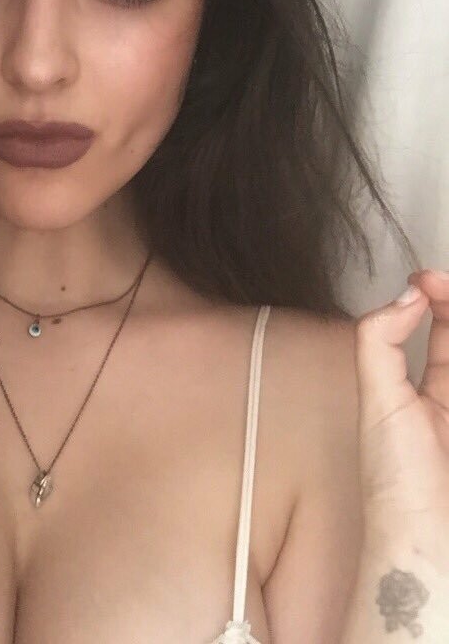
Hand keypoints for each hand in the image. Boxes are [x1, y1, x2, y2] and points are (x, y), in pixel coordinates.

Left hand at [355, 268, 448, 562]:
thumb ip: (379, 342)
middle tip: (444, 282)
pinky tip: (447, 357)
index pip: (441, 333)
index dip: (437, 299)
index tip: (428, 277)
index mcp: (423, 393)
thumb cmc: (397, 484)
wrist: (426, 541)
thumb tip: (404, 296)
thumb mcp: (378, 400)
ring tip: (447, 297)